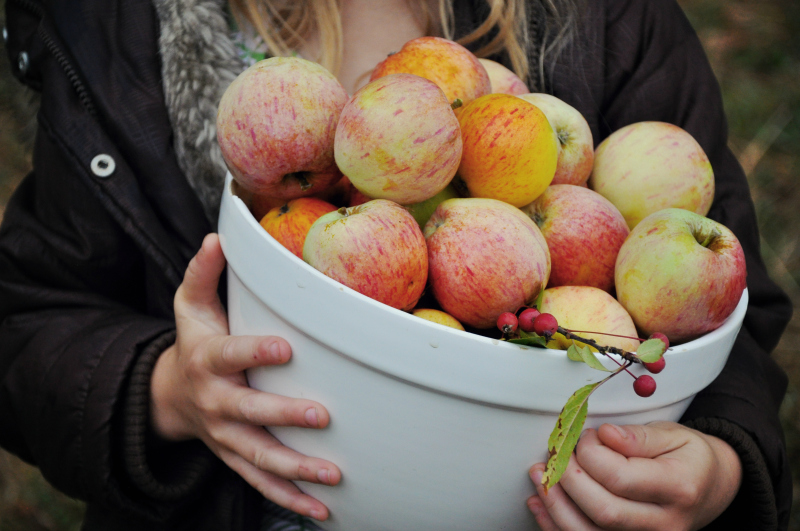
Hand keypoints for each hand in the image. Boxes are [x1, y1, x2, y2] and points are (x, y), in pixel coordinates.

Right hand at [150, 233, 339, 519]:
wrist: (171, 396)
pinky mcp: (236, 457)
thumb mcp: (189, 306)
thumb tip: (218, 236)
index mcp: (208, 360)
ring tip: (331, 475)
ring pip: (259, 456)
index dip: (255, 352)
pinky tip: (322, 510)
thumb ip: (203, 272)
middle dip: (284, 416)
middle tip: (321, 416)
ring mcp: (226, 436)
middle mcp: (217, 402)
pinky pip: (262, 482)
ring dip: (295, 469)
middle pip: (250, 413)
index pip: (231, 355)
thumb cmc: (194, 343)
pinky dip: (290, 499)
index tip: (285, 347)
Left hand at [527, 422, 741, 530]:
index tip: (585, 437)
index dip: (591, 454)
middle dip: (568, 479)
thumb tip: (605, 435)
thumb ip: (638, 437)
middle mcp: (665, 523)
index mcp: (679, 488)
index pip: (620, 478)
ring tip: (539, 475)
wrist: (712, 487)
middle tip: (557, 453)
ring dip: (555, 504)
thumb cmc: (688, 458)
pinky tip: (540, 503)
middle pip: (603, 510)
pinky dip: (556, 525)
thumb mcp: (673, 435)